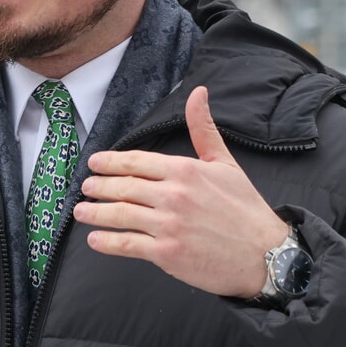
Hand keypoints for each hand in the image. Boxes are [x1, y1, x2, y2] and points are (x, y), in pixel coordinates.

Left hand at [74, 86, 289, 297]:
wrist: (265, 254)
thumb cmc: (245, 209)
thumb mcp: (225, 163)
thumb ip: (204, 129)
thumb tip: (198, 93)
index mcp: (185, 170)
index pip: (137, 161)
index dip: (111, 162)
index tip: (95, 163)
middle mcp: (174, 195)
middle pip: (123, 187)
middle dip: (99, 186)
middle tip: (86, 187)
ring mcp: (169, 225)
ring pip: (120, 215)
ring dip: (95, 213)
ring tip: (81, 212)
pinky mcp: (168, 253)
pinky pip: (128, 245)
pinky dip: (107, 242)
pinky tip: (95, 240)